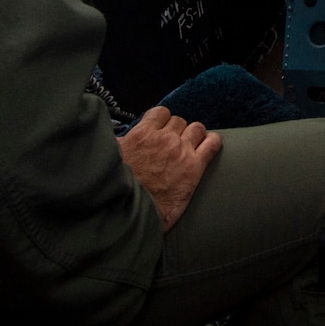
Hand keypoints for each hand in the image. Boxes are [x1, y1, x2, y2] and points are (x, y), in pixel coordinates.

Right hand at [117, 105, 221, 231]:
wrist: (130, 212)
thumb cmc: (119, 188)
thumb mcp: (112, 158)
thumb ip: (120, 143)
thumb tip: (119, 138)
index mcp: (143, 134)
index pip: (161, 113)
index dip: (162, 121)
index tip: (161, 129)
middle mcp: (164, 139)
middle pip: (179, 122)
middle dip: (177, 131)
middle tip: (172, 144)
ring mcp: (181, 151)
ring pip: (197, 128)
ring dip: (194, 135)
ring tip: (190, 145)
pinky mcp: (194, 167)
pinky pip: (212, 144)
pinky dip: (212, 142)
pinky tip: (210, 144)